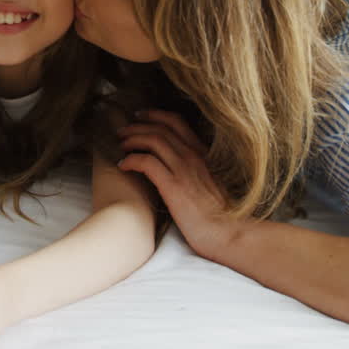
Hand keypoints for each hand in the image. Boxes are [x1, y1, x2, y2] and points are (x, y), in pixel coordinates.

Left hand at [117, 109, 236, 258]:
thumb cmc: (219, 215)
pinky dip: (131, 160)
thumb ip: (194, 170)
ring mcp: (184, 170)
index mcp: (202, 154)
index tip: (140, 116)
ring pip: (153, 140)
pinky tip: (122, 165)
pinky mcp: (174, 186)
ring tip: (120, 145)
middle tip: (122, 131)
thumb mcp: (209, 183)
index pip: (177, 122)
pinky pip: (147, 162)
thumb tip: (175, 168)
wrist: (228, 233)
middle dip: (137, 125)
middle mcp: (193, 156)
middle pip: (160, 128)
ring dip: (132, 139)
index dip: (155, 115)